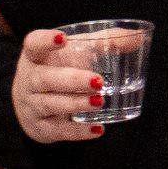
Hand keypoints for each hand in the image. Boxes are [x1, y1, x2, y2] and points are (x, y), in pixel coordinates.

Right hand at [11, 28, 108, 143]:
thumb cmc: (61, 69)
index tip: (63, 38)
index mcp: (36, 56)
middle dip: (72, 80)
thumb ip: (106, 42)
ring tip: (100, 102)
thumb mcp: (77, 52)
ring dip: (76, 104)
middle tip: (99, 81)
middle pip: (46, 78)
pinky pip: (58, 130)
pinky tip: (98, 129)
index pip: (34, 44)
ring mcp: (31, 105)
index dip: (45, 41)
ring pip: (51, 105)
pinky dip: (78, 131)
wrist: (31, 102)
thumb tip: (138, 36)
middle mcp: (29, 80)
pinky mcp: (39, 128)